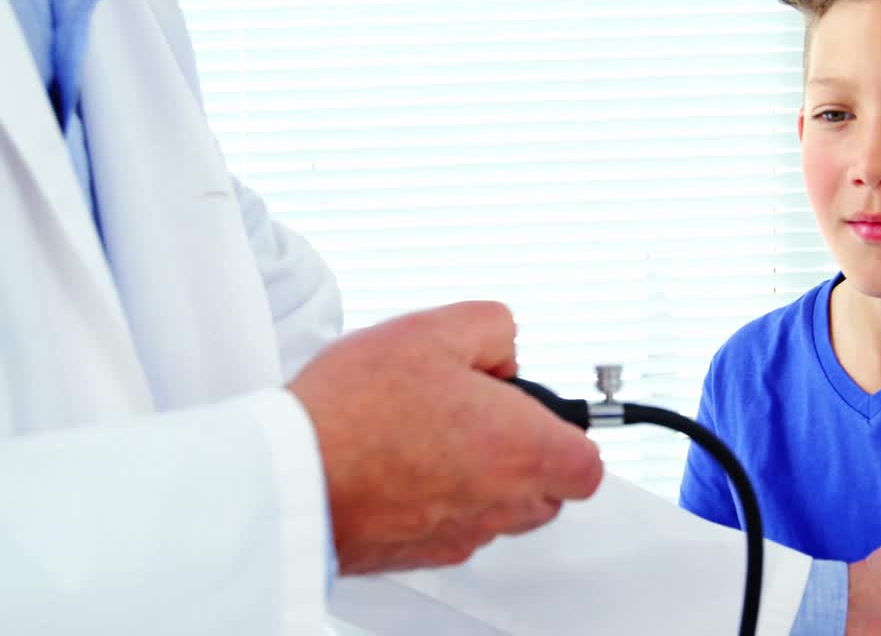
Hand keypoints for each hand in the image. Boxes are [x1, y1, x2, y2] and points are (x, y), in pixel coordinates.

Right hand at [290, 301, 603, 573]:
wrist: (292, 476)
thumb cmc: (357, 412)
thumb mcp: (435, 329)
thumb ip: (494, 328)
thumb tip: (505, 348)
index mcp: (523, 450)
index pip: (587, 464)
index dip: (568, 432)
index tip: (538, 408)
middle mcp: (500, 502)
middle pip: (547, 491)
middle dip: (526, 453)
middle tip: (479, 414)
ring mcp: (459, 534)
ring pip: (499, 511)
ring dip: (483, 477)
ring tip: (431, 433)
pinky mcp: (418, 552)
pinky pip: (451, 526)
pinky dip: (439, 498)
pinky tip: (401, 462)